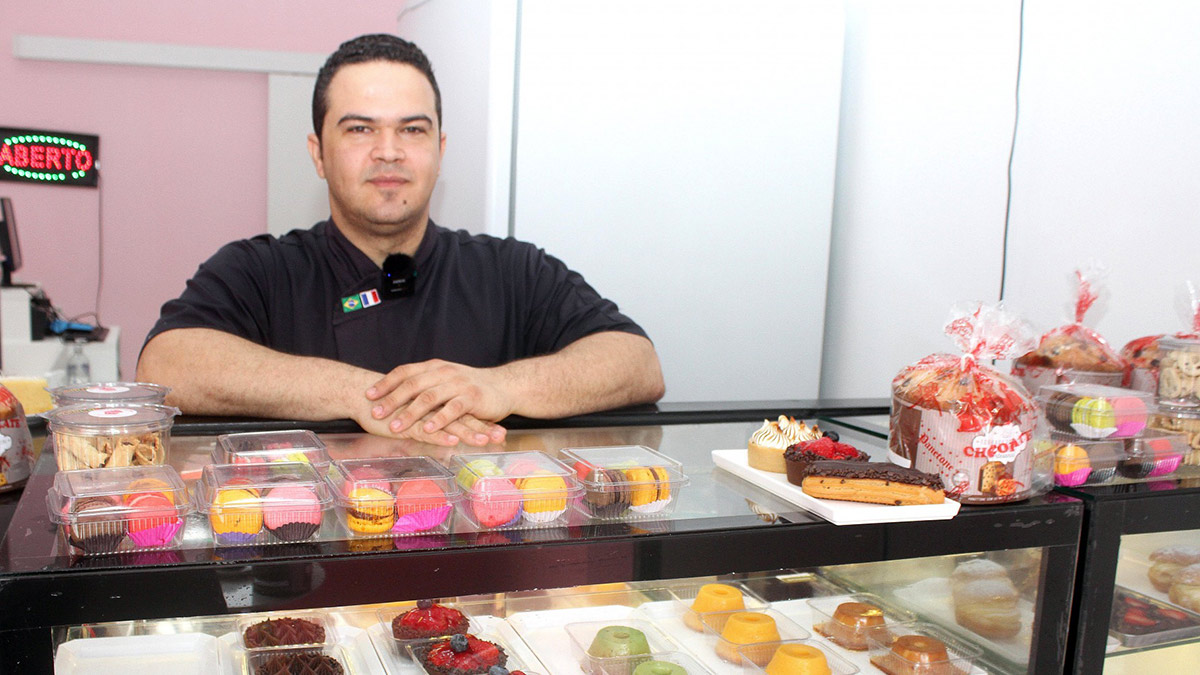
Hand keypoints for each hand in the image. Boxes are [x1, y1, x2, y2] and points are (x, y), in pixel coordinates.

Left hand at [365, 359, 511, 443]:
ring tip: (395, 426)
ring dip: (410, 413)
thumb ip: (425, 383)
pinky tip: (427, 430)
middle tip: (375, 413)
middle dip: (392, 400)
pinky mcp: (472, 398)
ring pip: (429, 398)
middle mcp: (444, 372)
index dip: (385, 383)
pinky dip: (438, 420)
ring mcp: (458, 384)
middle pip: (413, 384)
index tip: (368, 395)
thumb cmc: (471, 387)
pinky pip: (452, 409)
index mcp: (434, 367)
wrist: (504, 386)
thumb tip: (396, 392)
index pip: (405, 372)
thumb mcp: (445, 379)